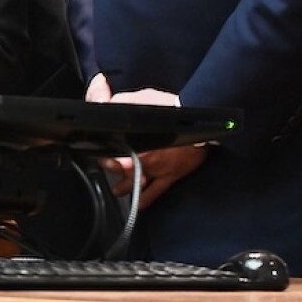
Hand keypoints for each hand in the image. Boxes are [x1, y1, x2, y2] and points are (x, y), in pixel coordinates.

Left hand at [87, 75, 206, 205]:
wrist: (203, 122)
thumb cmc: (175, 109)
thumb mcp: (143, 98)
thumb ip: (120, 101)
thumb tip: (104, 99)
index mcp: (136, 140)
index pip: (110, 150)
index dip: (102, 150)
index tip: (98, 148)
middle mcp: (143, 159)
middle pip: (118, 169)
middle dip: (110, 166)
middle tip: (107, 163)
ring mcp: (156, 171)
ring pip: (132, 185)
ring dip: (121, 186)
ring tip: (115, 186)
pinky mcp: (169, 178)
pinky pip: (152, 195)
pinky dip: (141, 201)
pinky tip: (134, 203)